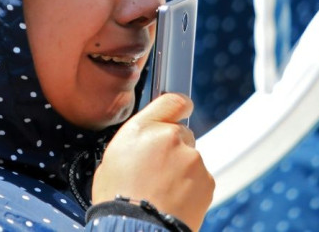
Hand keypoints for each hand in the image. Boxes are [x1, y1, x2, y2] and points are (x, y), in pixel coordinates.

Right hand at [92, 93, 214, 230]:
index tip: (184, 106)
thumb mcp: (112, 158)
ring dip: (181, 170)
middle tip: (156, 171)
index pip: (171, 100)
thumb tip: (147, 138)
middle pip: (181, 133)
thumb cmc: (118, 199)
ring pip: (190, 158)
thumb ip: (136, 138)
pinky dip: (191, 188)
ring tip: (161, 191)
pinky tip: (173, 200)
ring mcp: (191, 158)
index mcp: (142, 129)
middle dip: (173, 148)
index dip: (179, 104)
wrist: (136, 231)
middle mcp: (170, 137)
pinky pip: (200, 178)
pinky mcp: (206, 180)